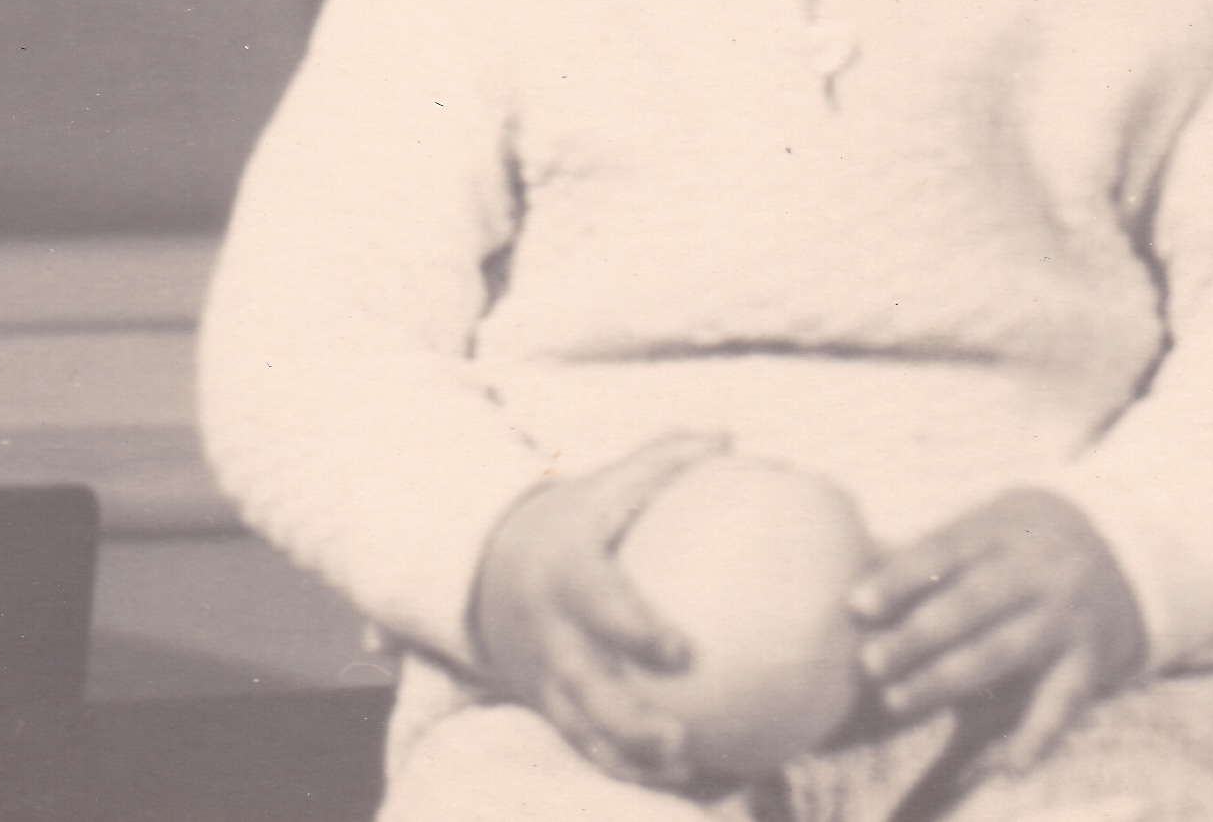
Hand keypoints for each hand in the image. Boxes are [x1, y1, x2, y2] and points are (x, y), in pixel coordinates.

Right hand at [471, 431, 729, 785]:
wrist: (485, 567)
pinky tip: (690, 777)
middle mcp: (551, 636)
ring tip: (685, 770)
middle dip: (626, 723)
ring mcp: (545, 678)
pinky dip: (627, 767)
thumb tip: (728, 435)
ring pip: (581, 730)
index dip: (637, 631)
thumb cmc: (570, 522)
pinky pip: (586, 744)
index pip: (601, 606)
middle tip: (678, 738)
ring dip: (628, 759)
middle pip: (584, 690)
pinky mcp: (548, 706)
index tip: (684, 651)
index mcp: (566, 578)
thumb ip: (663, 459)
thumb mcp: (602, 484)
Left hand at [847, 488, 1144, 771]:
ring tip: (896, 699)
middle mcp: (1041, 570)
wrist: (1125, 548)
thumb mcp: (988, 526)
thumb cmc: (1023, 543)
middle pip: (972, 603)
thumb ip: (932, 551)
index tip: (857, 604)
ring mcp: (1068, 617)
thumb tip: (854, 561)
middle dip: (918, 636)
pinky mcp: (1091, 660)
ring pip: (1004, 652)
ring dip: (947, 679)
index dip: (901, 577)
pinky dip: (1038, 735)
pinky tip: (1010, 766)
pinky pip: (1063, 702)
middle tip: (868, 661)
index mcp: (1005, 528)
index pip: (948, 550)